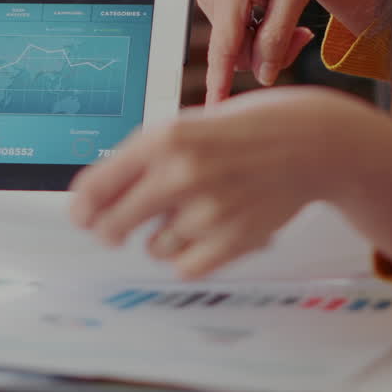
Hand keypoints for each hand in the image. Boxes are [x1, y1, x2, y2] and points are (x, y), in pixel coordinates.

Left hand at [70, 87, 362, 279]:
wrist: (311, 142)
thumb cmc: (245, 131)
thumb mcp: (187, 125)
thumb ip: (142, 158)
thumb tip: (92, 199)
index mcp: (163, 138)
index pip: (95, 187)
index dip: (82, 208)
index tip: (80, 216)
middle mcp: (181, 173)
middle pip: (112, 226)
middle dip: (108, 231)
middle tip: (112, 231)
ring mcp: (208, 210)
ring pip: (153, 248)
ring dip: (162, 238)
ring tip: (192, 212)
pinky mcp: (234, 239)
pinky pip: (185, 266)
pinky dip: (189, 256)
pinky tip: (205, 232)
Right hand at [198, 0, 326, 101]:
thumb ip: (279, 36)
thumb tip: (263, 76)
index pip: (225, 46)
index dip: (220, 83)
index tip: (213, 111)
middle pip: (236, 52)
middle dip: (269, 53)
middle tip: (303, 36)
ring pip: (236, 46)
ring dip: (265, 42)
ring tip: (292, 19)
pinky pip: (233, 34)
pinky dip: (255, 32)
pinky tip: (270, 11)